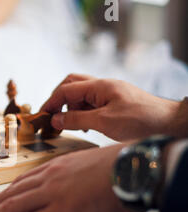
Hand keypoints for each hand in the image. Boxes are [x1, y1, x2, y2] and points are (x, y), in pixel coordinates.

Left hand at [0, 144, 139, 211]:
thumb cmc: (122, 166)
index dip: (2, 194)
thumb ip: (74, 179)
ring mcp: (51, 194)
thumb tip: (72, 192)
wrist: (136, 166)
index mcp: (56, 167)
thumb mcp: (90, 166)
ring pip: (10, 209)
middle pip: (8, 194)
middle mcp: (48, 178)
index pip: (21, 183)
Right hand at [40, 74, 179, 140]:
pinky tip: (85, 126)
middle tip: (52, 116)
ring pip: (82, 94)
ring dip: (71, 107)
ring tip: (69, 125)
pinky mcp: (115, 103)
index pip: (66, 89)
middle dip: (59, 99)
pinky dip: (83, 112)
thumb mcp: (104, 122)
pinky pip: (92, 103)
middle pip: (72, 84)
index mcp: (100, 86)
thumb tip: (55, 120)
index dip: (51, 102)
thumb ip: (77, 120)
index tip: (41, 116)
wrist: (170, 124)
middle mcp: (104, 86)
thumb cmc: (141, 121)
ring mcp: (110, 94)